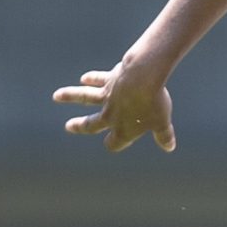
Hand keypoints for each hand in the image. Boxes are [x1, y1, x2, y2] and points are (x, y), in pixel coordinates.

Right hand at [53, 62, 175, 152]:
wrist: (143, 79)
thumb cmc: (154, 103)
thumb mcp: (162, 122)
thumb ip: (164, 136)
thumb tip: (169, 147)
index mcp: (122, 129)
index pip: (113, 143)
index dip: (114, 144)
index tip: (113, 143)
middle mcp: (110, 115)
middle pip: (91, 124)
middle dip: (79, 126)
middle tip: (68, 126)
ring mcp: (107, 97)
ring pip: (84, 97)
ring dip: (70, 96)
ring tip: (56, 96)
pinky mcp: (108, 80)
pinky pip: (97, 80)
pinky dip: (91, 79)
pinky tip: (84, 78)